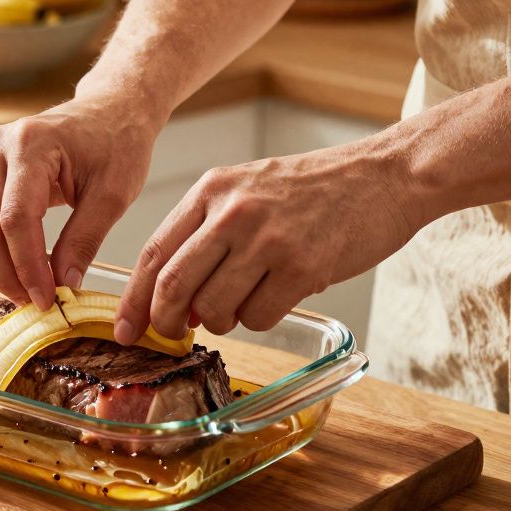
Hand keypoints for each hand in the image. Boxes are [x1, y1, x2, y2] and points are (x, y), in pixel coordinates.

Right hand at [0, 94, 164, 308]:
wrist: (111, 111)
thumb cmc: (117, 143)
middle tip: (33, 303)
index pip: (15, 218)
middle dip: (4, 272)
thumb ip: (84, 240)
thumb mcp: (113, 194)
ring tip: (27, 291)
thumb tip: (63, 285)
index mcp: (31, 144)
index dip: (27, 266)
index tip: (47, 298)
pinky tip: (19, 271)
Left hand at [113, 143, 423, 342]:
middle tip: (174, 334)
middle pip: (172, 286)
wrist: (384, 175)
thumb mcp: (247, 192)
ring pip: (214, 310)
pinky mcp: (303, 266)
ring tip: (245, 300)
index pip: (153, 254)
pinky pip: (258, 318)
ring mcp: (268, 240)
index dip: (133, 300)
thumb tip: (175, 303)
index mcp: (212, 190)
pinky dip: (261, 320)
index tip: (125, 330)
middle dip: (166, 322)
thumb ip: (206, 236)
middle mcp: (233, 212)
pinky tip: (279, 295)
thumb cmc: (313, 190)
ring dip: (222, 321)